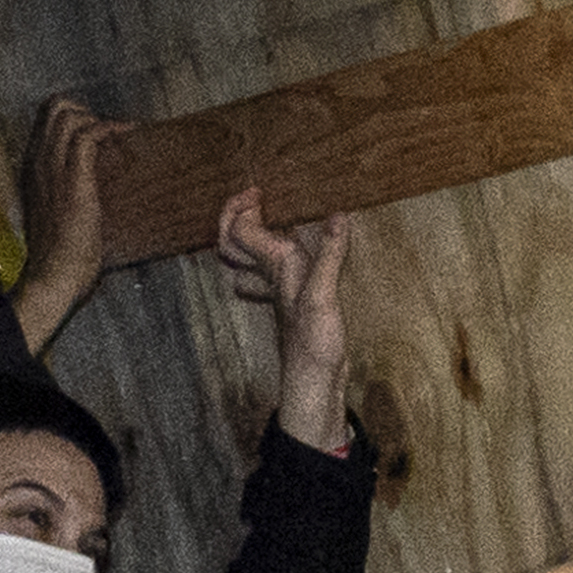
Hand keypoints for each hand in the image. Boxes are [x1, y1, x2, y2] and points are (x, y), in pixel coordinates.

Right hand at [12, 99, 127, 354]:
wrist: (54, 276)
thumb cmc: (61, 259)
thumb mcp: (59, 219)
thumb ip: (68, 200)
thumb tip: (92, 198)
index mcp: (32, 170)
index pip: (43, 124)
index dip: (71, 120)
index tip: (96, 133)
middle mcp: (38, 162)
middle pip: (53, 108)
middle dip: (83, 110)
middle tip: (107, 132)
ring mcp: (52, 167)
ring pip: (67, 114)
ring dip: (97, 118)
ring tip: (120, 134)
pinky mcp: (73, 178)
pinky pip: (87, 135)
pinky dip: (110, 128)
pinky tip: (127, 135)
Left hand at [218, 187, 350, 451]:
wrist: (315, 383)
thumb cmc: (313, 341)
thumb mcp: (323, 295)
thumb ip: (330, 255)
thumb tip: (338, 216)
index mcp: (274, 266)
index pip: (239, 228)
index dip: (240, 205)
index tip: (258, 190)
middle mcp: (271, 275)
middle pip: (233, 243)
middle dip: (234, 218)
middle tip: (252, 199)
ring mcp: (279, 292)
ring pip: (247, 262)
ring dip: (246, 242)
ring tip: (259, 223)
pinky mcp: (293, 305)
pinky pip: (269, 278)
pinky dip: (268, 264)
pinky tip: (283, 262)